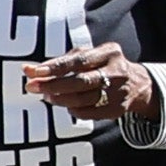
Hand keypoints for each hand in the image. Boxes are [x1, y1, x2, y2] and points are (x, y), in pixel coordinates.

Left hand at [27, 41, 158, 132]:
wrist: (136, 84)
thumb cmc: (102, 66)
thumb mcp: (87, 57)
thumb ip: (59, 62)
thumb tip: (28, 70)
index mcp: (109, 53)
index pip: (79, 60)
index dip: (55, 67)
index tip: (34, 72)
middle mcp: (116, 71)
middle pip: (81, 81)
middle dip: (53, 85)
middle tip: (32, 87)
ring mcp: (118, 92)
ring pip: (83, 100)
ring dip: (60, 99)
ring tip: (47, 96)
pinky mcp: (117, 109)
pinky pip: (88, 113)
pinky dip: (73, 110)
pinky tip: (66, 105)